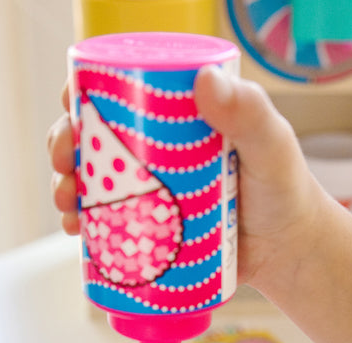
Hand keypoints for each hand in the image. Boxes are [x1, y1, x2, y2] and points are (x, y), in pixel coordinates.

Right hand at [46, 68, 324, 292]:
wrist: (288, 253)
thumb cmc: (284, 191)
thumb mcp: (270, 146)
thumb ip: (249, 113)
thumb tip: (204, 81)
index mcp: (178, 117)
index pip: (122, 94)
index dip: (85, 94)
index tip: (71, 106)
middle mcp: (158, 150)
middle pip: (96, 138)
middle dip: (64, 145)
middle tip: (63, 163)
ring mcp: (152, 190)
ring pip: (95, 181)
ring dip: (67, 188)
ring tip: (67, 206)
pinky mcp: (151, 227)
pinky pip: (107, 222)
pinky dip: (85, 225)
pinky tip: (77, 232)